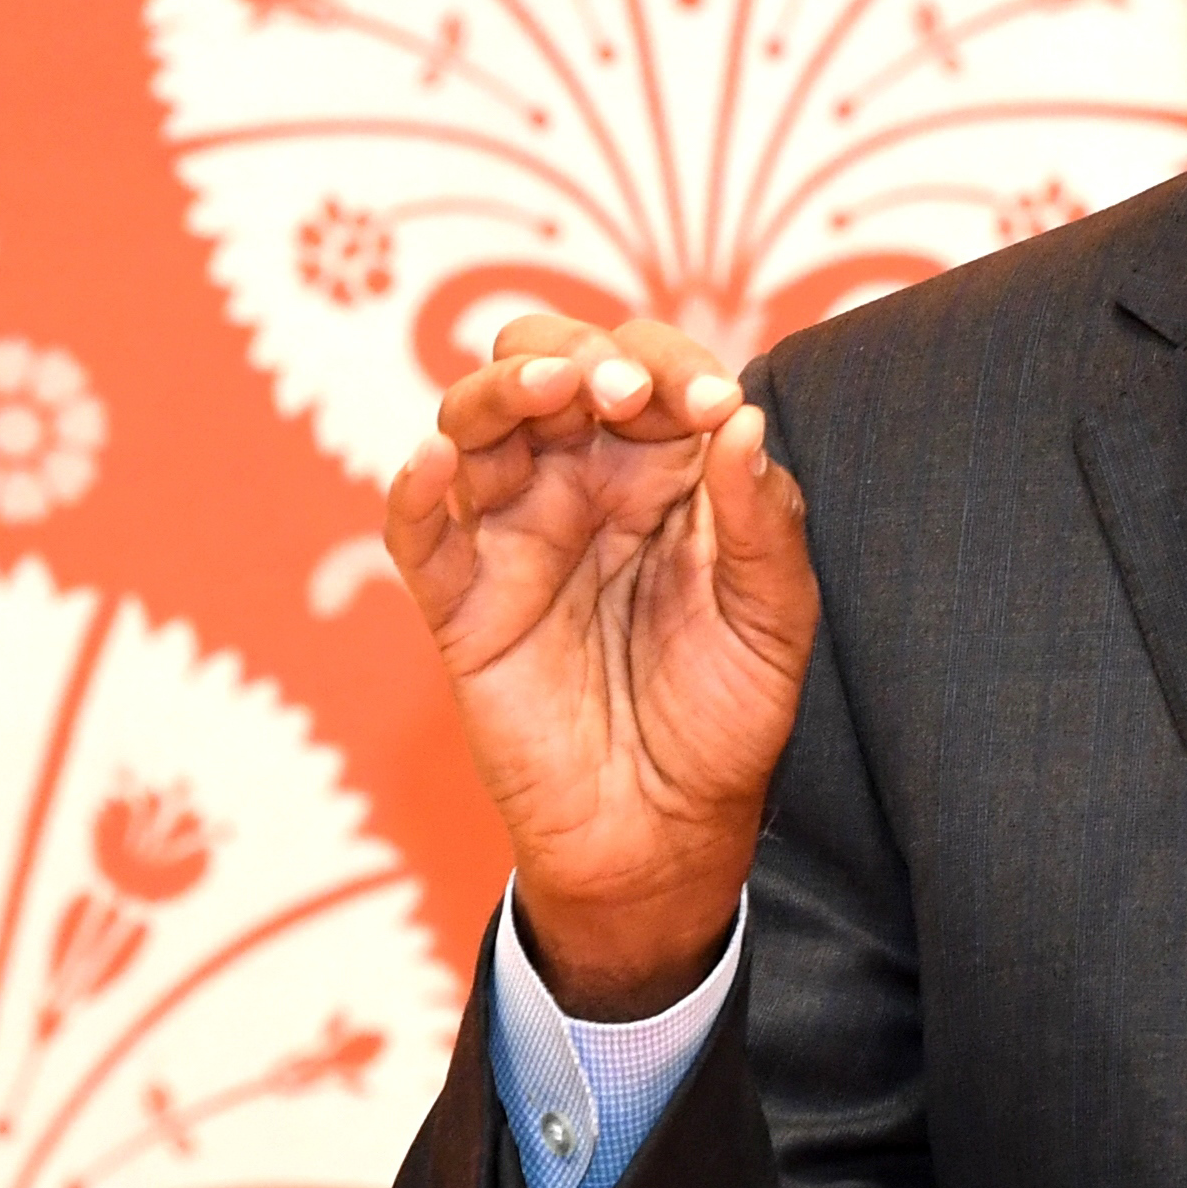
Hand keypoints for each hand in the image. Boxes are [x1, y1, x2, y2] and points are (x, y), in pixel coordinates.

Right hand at [382, 312, 818, 1015]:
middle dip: (574, 356)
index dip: (670, 367)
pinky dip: (413, 489)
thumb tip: (743, 420)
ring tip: (545, 389)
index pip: (647, 373)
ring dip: (500, 392)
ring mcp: (512, 537)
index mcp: (660, 470)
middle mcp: (579, 484)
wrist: (666, 831)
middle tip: (619, 392)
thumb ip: (762, 520)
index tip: (708, 405)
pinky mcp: (460, 604)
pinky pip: (418, 534)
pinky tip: (436, 462)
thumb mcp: (773, 617)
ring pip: (472, 426)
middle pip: (542, 368)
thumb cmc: (726, 716)